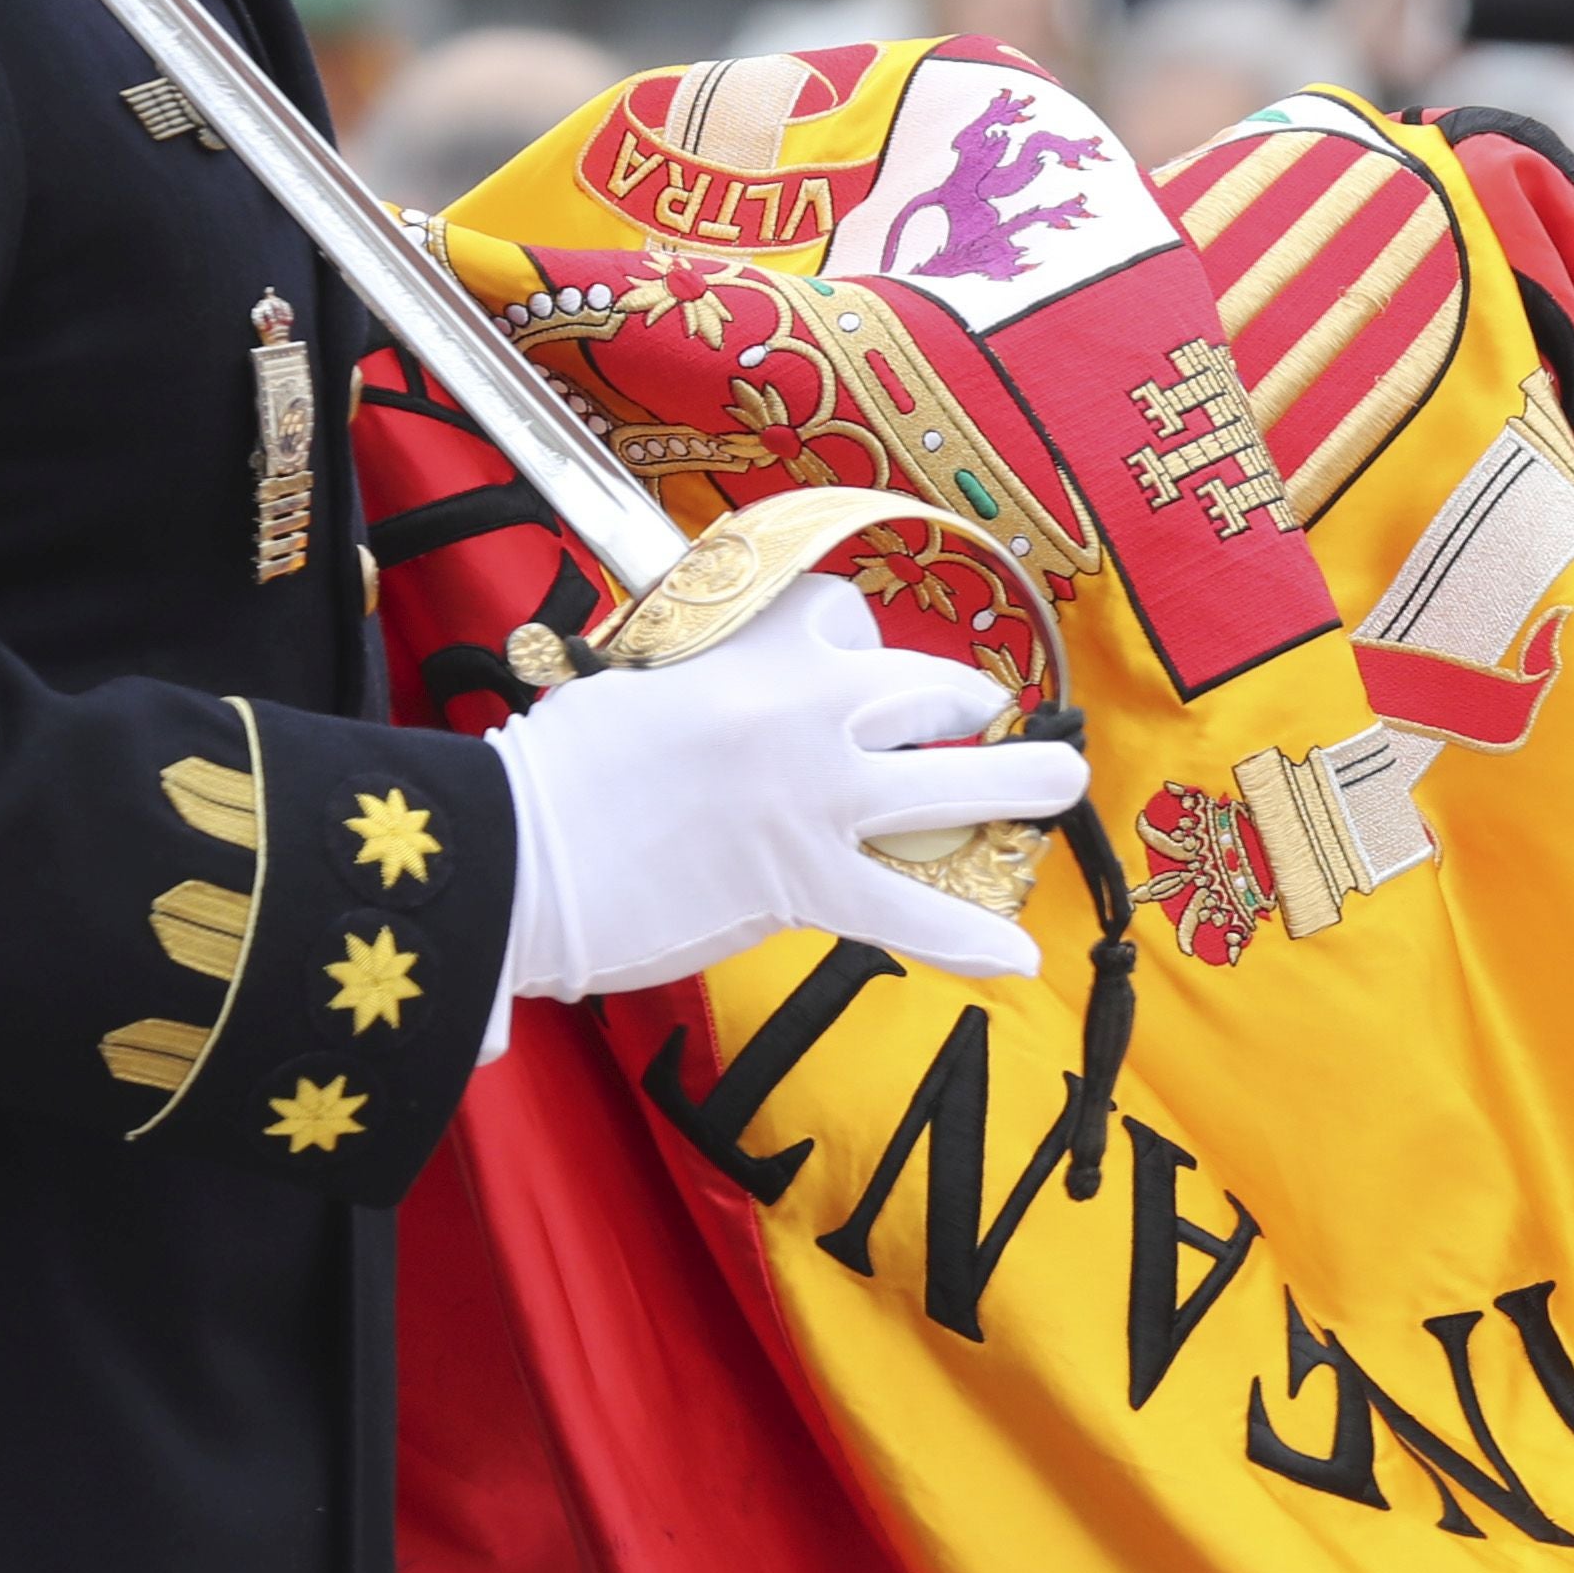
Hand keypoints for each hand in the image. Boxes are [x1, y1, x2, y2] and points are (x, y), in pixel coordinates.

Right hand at [487, 575, 1090, 1001]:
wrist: (513, 851)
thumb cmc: (554, 775)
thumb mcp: (635, 687)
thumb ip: (704, 688)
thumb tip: (729, 712)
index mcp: (749, 648)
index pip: (843, 615)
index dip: (862, 644)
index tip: (859, 667)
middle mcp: (803, 709)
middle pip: (929, 689)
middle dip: (965, 706)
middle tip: (978, 723)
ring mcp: (815, 796)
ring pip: (956, 785)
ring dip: (1023, 787)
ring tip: (1060, 790)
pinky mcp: (805, 881)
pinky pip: (911, 912)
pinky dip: (968, 940)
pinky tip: (1016, 957)